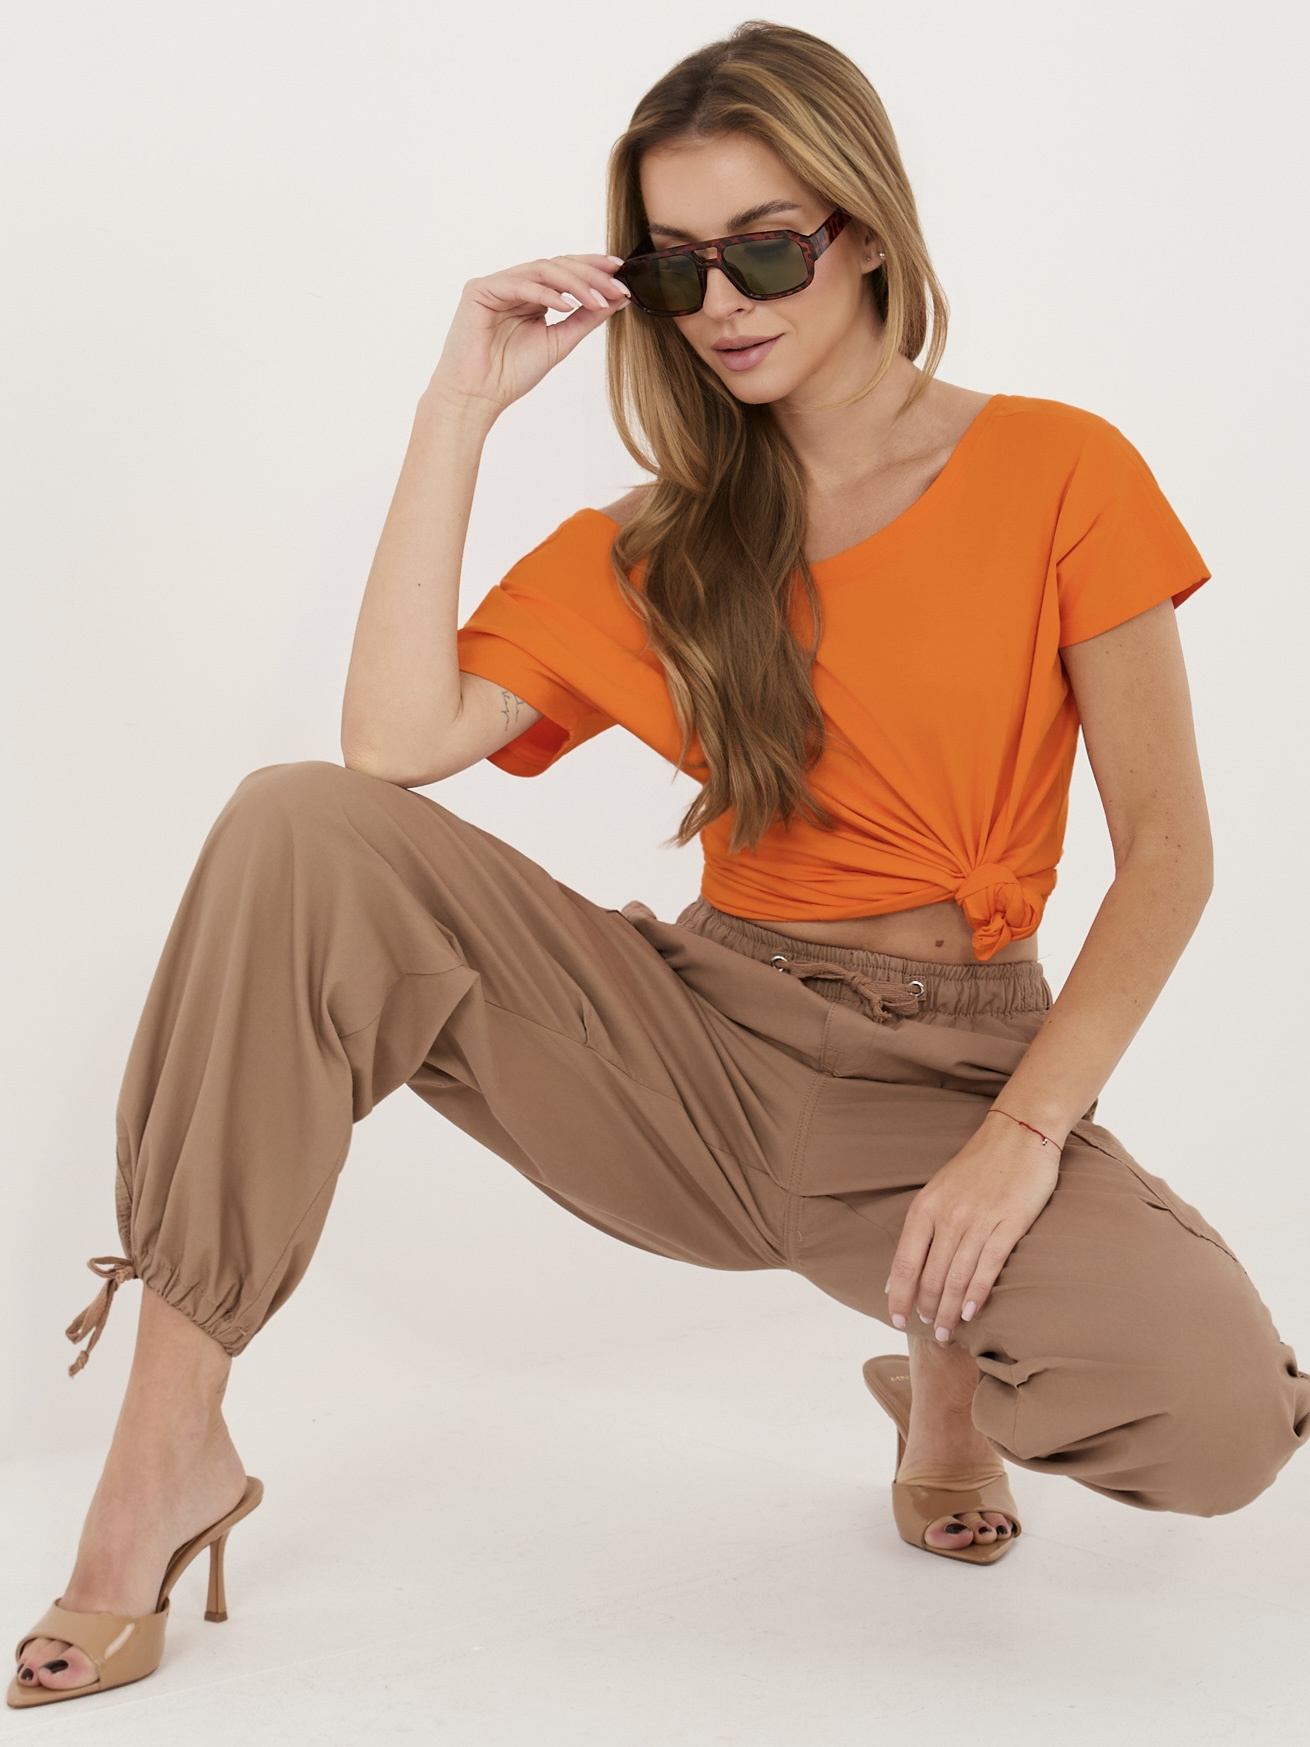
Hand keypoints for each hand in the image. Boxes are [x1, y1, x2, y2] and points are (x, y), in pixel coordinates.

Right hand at [426, 252, 631, 417]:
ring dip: (574, 283)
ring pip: (542, 270)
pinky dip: (546, 293)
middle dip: (590, 275)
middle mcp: (515, 285)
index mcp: (532, 296)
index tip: (622, 275)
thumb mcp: (560, 342)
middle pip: (557, 266)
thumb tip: (618, 298)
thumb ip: (587, 318)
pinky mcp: (480, 289)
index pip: (566, 273)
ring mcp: (497, 284)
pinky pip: (519, 284)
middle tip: (616, 286)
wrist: (478, 396)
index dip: (594, 270)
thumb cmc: (511, 374)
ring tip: (597, 299)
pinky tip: (568, 306)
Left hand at [884, 1110, 1062, 1340]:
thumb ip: (920, 1233)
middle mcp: (948, 1216)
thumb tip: (895, 1276)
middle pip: (931, 1275)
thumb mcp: (938, 1193)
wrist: (1019, 1134)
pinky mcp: (1009, 1223)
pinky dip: (977, 1292)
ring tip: (947, 1331)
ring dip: (949, 1309)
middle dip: (927, 1308)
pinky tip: (971, 1312)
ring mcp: (979, 1220)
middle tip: (931, 1332)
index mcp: (926, 1207)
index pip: (905, 1261)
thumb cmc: (977, 1167)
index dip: (899, 1294)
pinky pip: (989, 1265)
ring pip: (957, 1276)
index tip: (896, 1319)